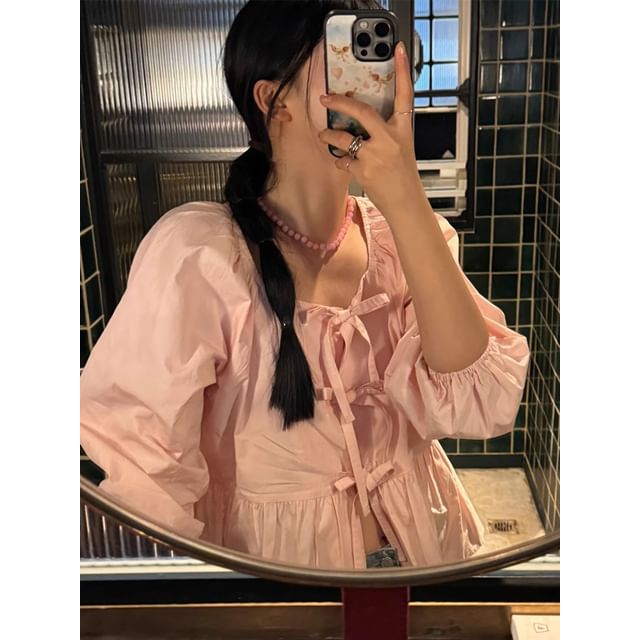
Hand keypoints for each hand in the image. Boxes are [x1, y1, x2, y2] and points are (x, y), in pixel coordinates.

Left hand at [317, 41, 424, 218]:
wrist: (406, 204)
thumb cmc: (403, 177)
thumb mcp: (402, 148)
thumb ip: (385, 133)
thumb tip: (362, 123)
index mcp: (403, 130)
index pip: (405, 94)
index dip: (403, 70)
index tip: (399, 50)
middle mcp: (390, 139)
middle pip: (362, 111)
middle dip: (339, 103)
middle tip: (326, 99)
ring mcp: (376, 155)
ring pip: (343, 138)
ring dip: (329, 137)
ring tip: (324, 136)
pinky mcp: (364, 170)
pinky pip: (343, 160)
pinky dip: (341, 162)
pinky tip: (345, 164)